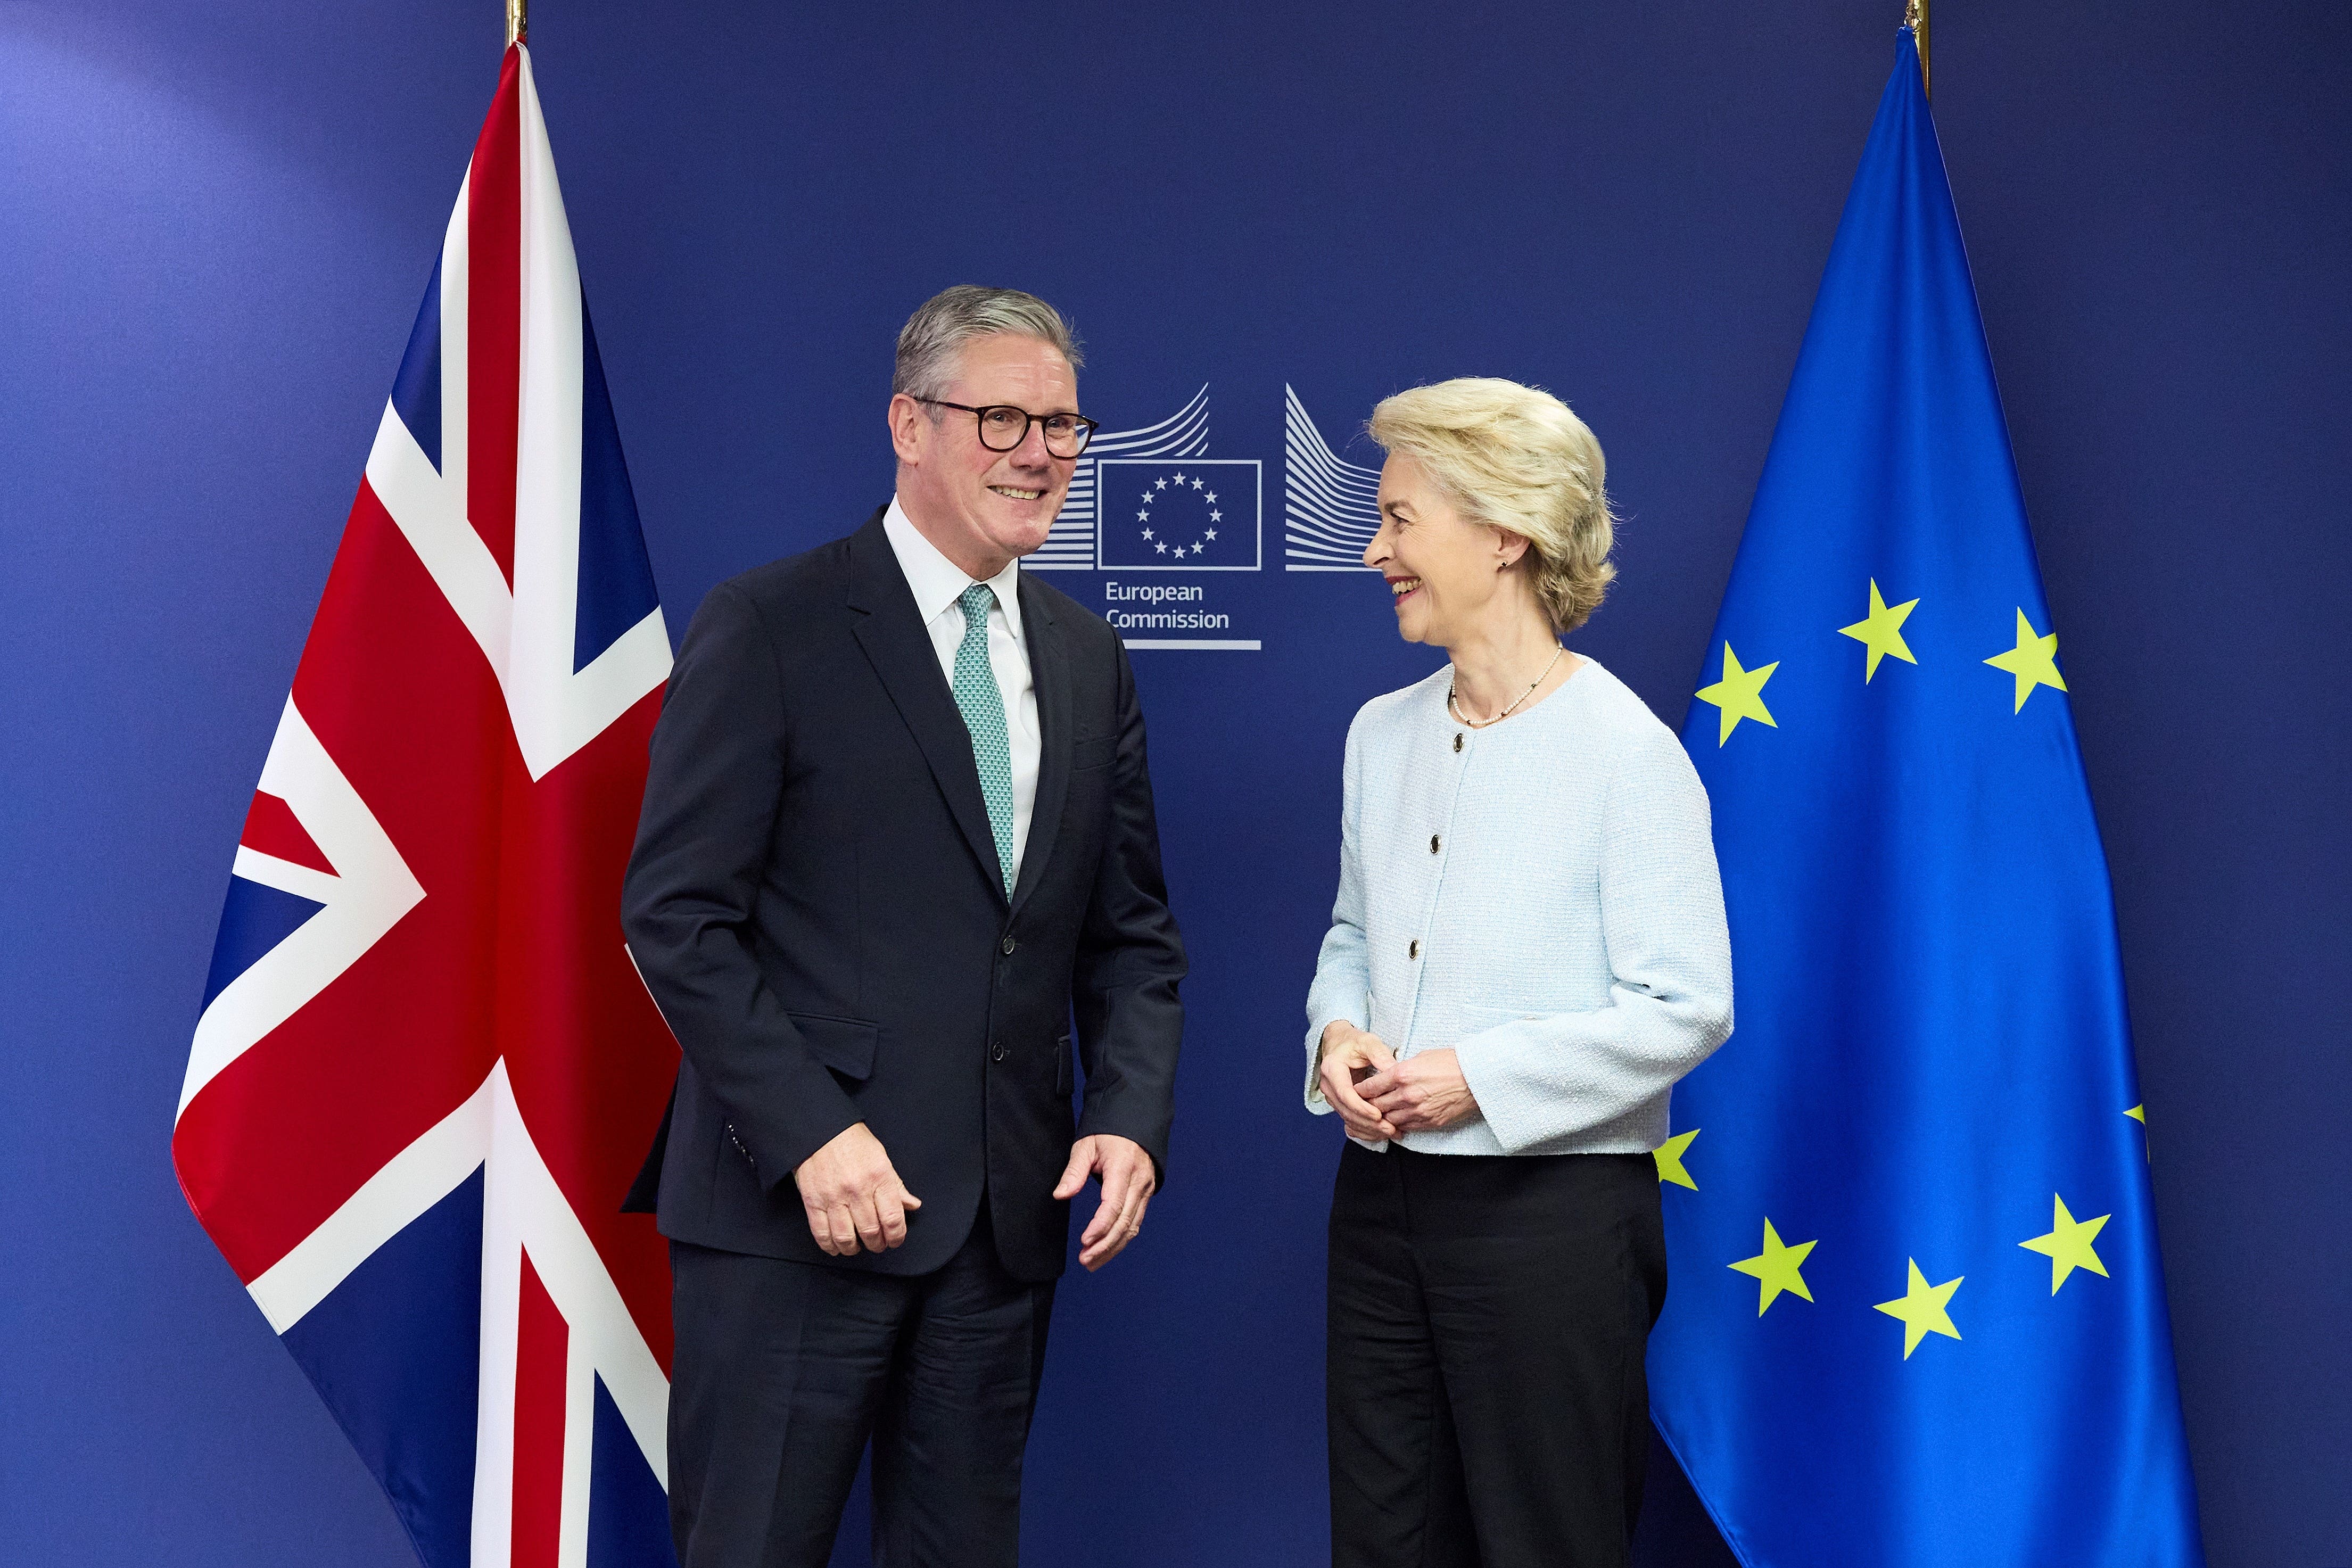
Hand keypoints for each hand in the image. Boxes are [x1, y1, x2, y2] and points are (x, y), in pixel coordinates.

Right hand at [793, 1123, 920, 1256]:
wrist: (820, 1129)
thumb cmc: (853, 1141)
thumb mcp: (882, 1158)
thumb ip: (897, 1185)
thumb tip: (912, 1205)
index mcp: (878, 1177)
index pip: (893, 1219)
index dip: (896, 1236)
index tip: (895, 1240)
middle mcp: (856, 1189)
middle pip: (871, 1231)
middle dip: (877, 1244)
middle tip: (878, 1244)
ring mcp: (833, 1197)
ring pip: (845, 1237)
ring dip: (854, 1248)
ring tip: (858, 1246)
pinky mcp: (813, 1201)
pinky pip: (821, 1233)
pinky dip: (830, 1246)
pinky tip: (837, 1246)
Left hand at [1054, 1133, 1157, 1271]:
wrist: (1135, 1122)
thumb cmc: (1108, 1133)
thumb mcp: (1086, 1146)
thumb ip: (1074, 1172)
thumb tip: (1060, 1195)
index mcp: (1124, 1168)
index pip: (1114, 1205)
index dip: (1100, 1226)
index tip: (1084, 1241)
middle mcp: (1139, 1182)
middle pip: (1125, 1222)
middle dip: (1105, 1245)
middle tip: (1085, 1260)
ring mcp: (1146, 1190)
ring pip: (1133, 1227)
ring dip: (1113, 1248)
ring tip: (1092, 1262)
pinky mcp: (1146, 1195)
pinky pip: (1136, 1222)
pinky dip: (1122, 1239)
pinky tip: (1107, 1249)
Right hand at [1318, 1022, 1398, 1141]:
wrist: (1339, 1044)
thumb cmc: (1354, 1042)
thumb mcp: (1368, 1042)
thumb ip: (1379, 1054)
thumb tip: (1394, 1071)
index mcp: (1332, 1069)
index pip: (1345, 1094)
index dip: (1361, 1107)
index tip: (1379, 1115)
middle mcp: (1328, 1086)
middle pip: (1346, 1111)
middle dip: (1368, 1123)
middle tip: (1391, 1128)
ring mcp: (1332, 1097)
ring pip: (1348, 1119)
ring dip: (1369, 1129)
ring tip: (1391, 1132)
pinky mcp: (1339, 1104)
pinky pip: (1349, 1122)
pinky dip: (1364, 1130)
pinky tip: (1381, 1134)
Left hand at [1359, 1048, 1479, 1132]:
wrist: (1477, 1077)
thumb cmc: (1451, 1062)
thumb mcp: (1420, 1057)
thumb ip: (1400, 1069)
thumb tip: (1388, 1076)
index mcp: (1402, 1074)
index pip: (1370, 1087)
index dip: (1360, 1091)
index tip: (1356, 1091)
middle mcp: (1406, 1095)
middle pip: (1376, 1106)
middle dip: (1368, 1105)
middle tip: (1362, 1105)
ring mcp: (1418, 1111)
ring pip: (1389, 1120)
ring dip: (1383, 1117)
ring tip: (1379, 1114)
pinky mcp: (1429, 1122)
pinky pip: (1407, 1128)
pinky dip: (1399, 1125)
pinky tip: (1397, 1120)